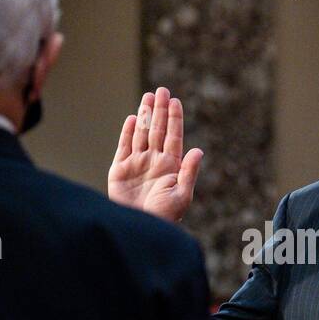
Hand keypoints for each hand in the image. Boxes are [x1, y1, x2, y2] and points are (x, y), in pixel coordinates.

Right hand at [108, 87, 202, 221]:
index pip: (173, 136)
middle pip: (157, 130)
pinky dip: (127, 132)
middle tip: (161, 90)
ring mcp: (137, 164)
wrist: (140, 228)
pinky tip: (131, 118)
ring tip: (148, 97)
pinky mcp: (120, 170)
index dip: (174, 118)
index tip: (175, 101)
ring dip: (144, 115)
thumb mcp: (181, 195)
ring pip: (141, 134)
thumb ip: (189, 172)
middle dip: (160, 110)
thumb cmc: (164, 216)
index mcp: (171, 166)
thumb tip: (198, 150)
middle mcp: (154, 161)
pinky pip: (124, 146)